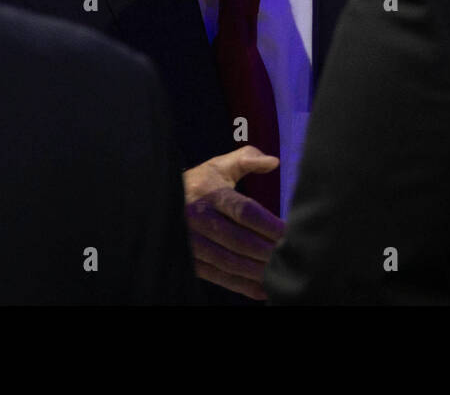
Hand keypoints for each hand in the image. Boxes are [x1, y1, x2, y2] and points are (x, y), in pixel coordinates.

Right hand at [183, 145, 284, 299]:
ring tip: (279, 274)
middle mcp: (197, 218)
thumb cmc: (200, 182)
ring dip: (257, 271)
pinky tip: (262, 290)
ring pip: (229, 262)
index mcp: (209, 193)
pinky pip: (218, 277)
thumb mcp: (220, 166)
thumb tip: (274, 162)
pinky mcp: (189, 260)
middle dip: (266, 251)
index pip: (244, 211)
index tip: (288, 232)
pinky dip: (242, 286)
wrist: (160, 199)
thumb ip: (248, 159)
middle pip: (238, 240)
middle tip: (289, 256)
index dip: (268, 225)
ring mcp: (191, 242)